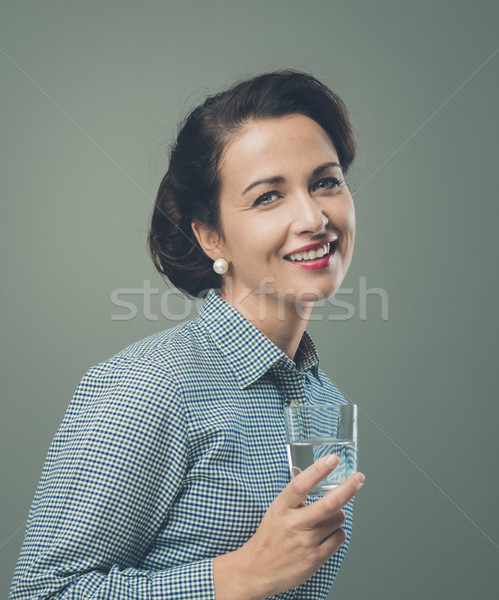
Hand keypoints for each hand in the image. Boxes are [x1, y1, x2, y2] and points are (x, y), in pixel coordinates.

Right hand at [213, 454, 364, 599]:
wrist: (258, 569)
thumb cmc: (270, 536)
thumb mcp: (277, 510)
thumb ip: (295, 496)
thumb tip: (310, 473)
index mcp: (282, 508)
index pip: (301, 485)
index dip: (318, 470)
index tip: (333, 459)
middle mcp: (294, 523)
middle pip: (329, 504)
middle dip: (348, 488)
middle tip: (359, 478)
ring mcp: (306, 542)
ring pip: (338, 519)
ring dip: (337, 515)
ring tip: (325, 519)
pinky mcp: (315, 558)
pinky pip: (339, 537)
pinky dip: (337, 532)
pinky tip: (326, 534)